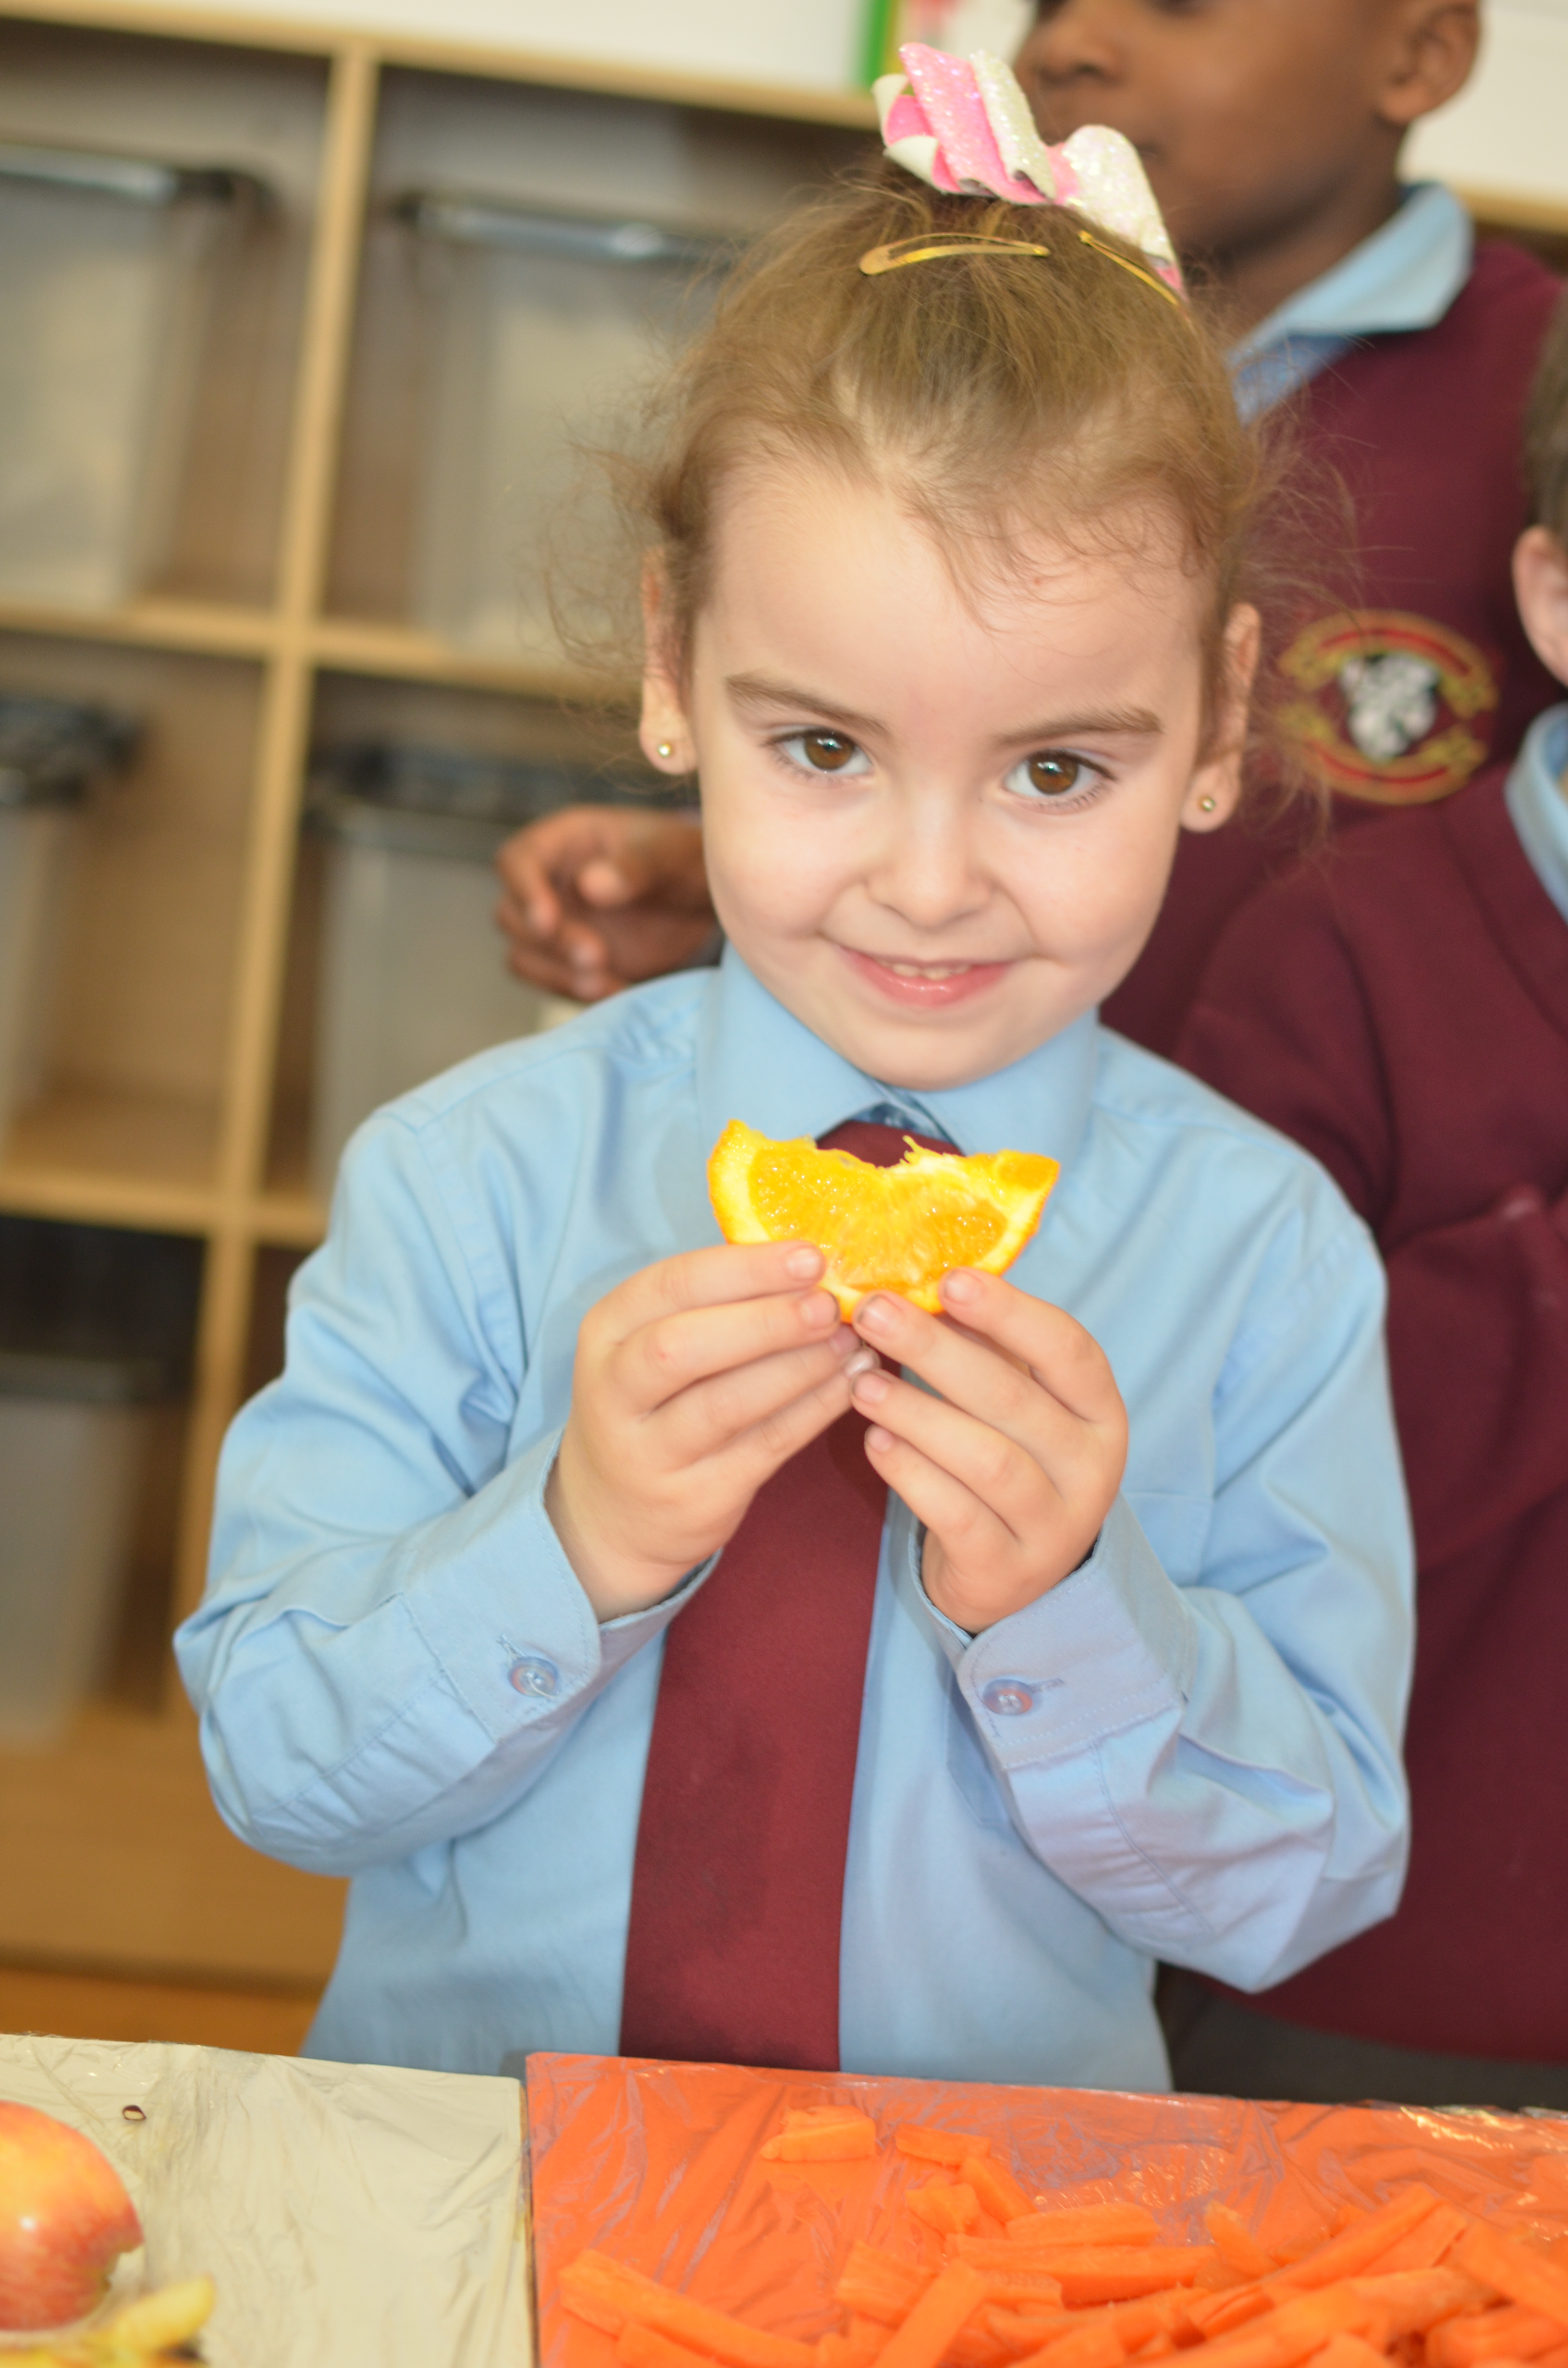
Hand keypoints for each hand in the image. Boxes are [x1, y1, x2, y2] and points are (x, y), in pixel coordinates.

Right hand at [494, 805, 715, 999]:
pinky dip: (575, 992)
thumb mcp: (673, 854)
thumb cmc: (687, 862)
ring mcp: (556, 926)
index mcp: (564, 842)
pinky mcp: (568, 963)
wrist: (705, 906)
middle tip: (596, 956)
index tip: (547, 920)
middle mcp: (549, 883)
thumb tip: (590, 885)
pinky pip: (552, 982)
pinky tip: (616, 991)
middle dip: (549, 942)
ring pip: (523, 954)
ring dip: (557, 974)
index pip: (517, 860)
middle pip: (511, 915)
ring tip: (606, 981)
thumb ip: (636, 866)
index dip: (524, 890)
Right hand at [546, 1242, 876, 1620]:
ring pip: (726, 1404)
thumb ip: (715, 1304)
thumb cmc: (654, 1403)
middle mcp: (613, 1391)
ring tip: (851, 1343)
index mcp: (606, 1331)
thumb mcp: (653, 1344)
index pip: (672, 1285)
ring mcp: (649, 1453)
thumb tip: (809, 1263)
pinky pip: (764, 1446)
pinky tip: (848, 1384)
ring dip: (799, 1368)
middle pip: (684, 1346)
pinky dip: (813, 1411)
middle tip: (830, 1305)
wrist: (616, 1514)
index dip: (746, 1268)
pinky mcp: (694, 1498)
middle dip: (767, 1321)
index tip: (810, 1256)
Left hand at [846, 1270, 1127, 1632]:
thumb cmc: (1007, 1460)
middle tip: (875, 1314)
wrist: (1009, 1574)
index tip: (949, 1280)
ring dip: (918, 1414)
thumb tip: (928, 1281)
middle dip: (937, 1351)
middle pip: (1014, 1399)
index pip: (1069, 1349)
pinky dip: (912, 1474)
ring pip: (987, 1460)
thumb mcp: (1015, 1404)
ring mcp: (1055, 1526)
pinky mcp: (1007, 1571)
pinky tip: (875, 1442)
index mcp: (1101, 1411)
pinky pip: (958, 1516)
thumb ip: (988, 1349)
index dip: (1009, 1311)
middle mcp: (1092, 1469)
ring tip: (863, 1385)